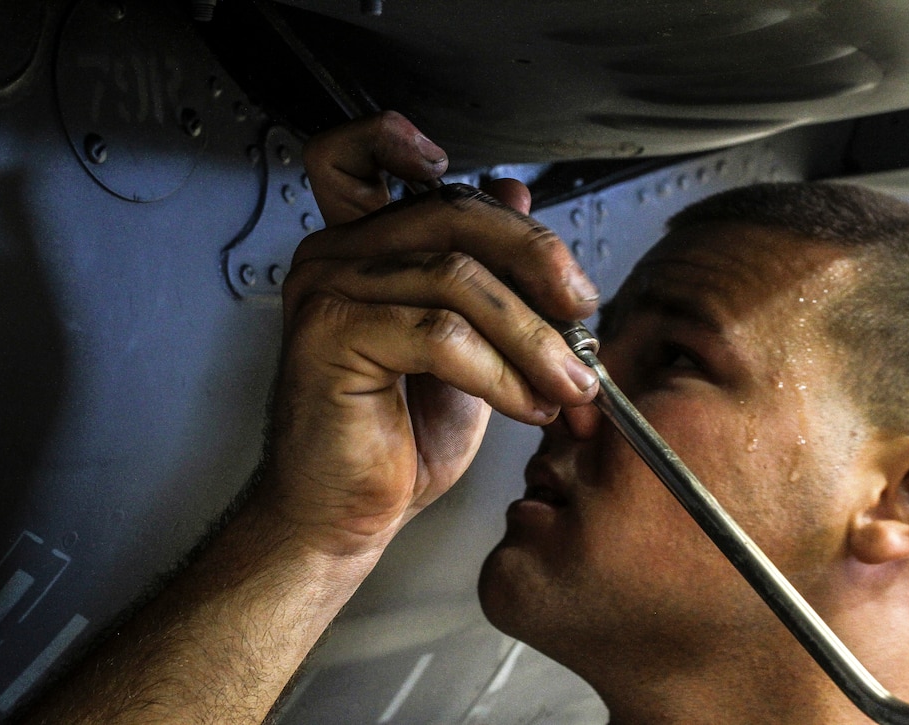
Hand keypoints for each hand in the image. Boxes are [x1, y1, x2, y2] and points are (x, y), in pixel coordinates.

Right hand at [262, 112, 599, 557]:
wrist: (343, 515)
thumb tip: (519, 198)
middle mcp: (333, 258)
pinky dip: (502, 373)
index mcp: (359, 251)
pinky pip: (442, 334)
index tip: (449, 164)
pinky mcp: (331, 337)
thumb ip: (484, 278)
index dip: (395, 139)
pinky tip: (525, 405)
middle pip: (452, 215)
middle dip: (536, 260)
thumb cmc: (394, 440)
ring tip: (568, 386)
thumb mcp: (463, 350)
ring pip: (459, 279)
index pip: (356, 157)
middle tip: (582, 312)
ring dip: (534, 339)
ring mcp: (326, 292)